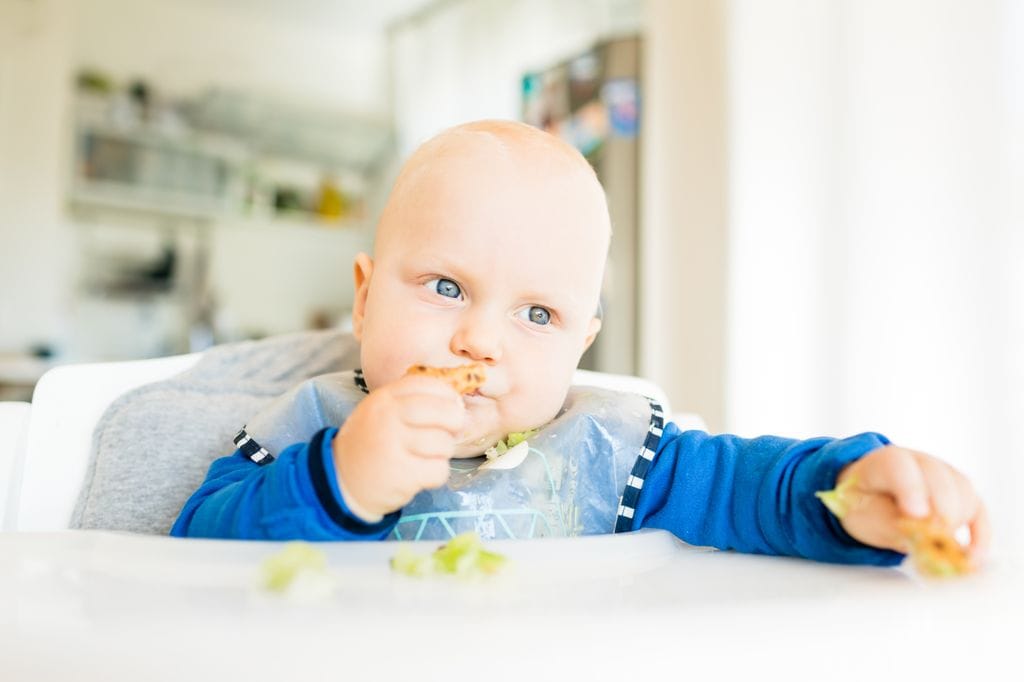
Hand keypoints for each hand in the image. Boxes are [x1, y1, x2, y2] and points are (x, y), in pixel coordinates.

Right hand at [331, 374, 466, 520]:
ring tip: (425, 457)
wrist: (341, 481)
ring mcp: (393, 445)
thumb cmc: (369, 444)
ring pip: (444, 444)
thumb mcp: (380, 412)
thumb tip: (456, 403)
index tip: (452, 406)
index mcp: (384, 398)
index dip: (448, 395)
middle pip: (445, 412)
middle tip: (448, 433)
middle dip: (455, 423)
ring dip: (442, 453)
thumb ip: (410, 402)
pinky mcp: (401, 473)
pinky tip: (420, 475)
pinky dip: (436, 475)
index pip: (429, 385)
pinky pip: (439, 470)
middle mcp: (388, 417)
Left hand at [835, 446, 990, 566]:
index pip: (899, 465)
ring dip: (955, 523)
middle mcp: (919, 461)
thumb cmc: (864, 503)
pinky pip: (978, 511)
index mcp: (884, 461)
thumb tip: (920, 539)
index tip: (916, 515)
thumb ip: (886, 522)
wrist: (870, 497)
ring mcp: (944, 474)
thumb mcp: (860, 514)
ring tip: (938, 547)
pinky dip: (978, 535)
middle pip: (938, 477)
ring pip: (963, 492)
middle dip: (938, 511)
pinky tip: (971, 557)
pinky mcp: (962, 494)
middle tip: (932, 538)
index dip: (911, 489)